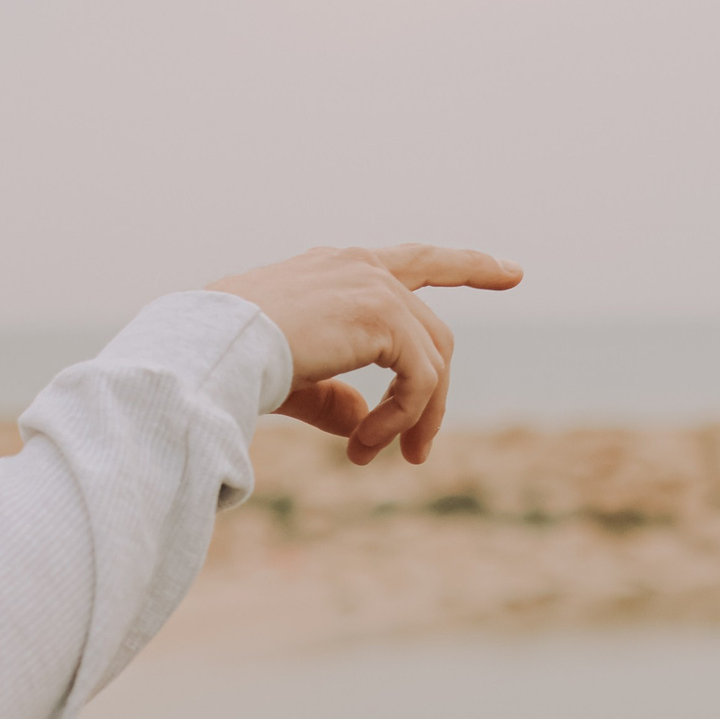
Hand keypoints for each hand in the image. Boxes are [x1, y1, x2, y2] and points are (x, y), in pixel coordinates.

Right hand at [210, 244, 522, 465]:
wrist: (208, 349)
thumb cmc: (227, 361)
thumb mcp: (288, 379)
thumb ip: (331, 396)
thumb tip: (362, 423)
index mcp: (335, 269)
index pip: (414, 261)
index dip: (466, 266)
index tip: (511, 274)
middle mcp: (360, 267)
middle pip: (434, 331)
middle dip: (435, 397)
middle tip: (417, 455)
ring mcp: (376, 286)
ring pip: (431, 360)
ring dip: (412, 419)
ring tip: (373, 458)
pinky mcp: (384, 314)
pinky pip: (420, 378)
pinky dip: (403, 418)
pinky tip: (365, 445)